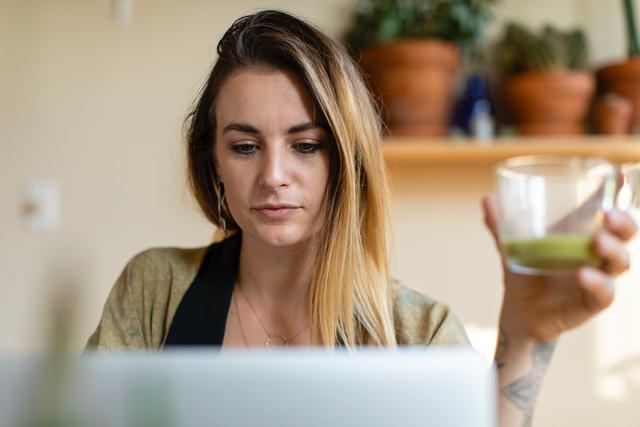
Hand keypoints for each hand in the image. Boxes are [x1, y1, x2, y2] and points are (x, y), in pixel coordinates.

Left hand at [482, 195, 636, 341]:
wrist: (518, 312)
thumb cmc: (524, 272)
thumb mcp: (512, 246)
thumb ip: (501, 225)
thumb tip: (487, 199)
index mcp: (582, 235)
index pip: (607, 212)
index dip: (617, 194)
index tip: (616, 175)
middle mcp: (596, 255)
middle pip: (625, 235)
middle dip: (624, 222)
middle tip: (610, 213)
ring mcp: (597, 278)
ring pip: (619, 263)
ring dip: (613, 250)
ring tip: (598, 241)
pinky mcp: (590, 303)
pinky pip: (603, 294)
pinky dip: (596, 283)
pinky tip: (582, 274)